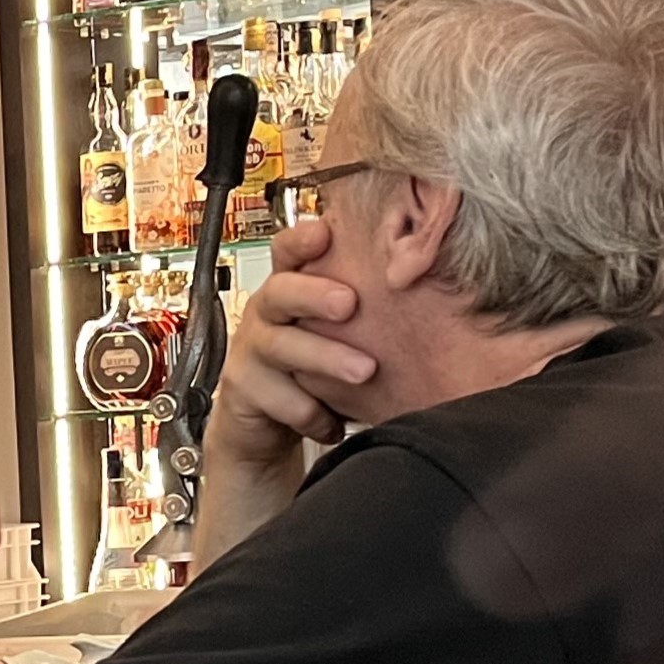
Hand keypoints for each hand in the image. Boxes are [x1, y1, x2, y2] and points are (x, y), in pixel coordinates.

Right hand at [207, 217, 376, 466]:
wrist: (266, 430)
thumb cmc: (311, 375)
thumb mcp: (339, 339)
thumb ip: (363, 314)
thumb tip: (422, 287)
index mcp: (290, 290)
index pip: (287, 252)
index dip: (302, 240)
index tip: (326, 232)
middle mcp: (266, 313)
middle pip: (280, 291)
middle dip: (315, 295)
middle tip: (350, 304)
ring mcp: (250, 350)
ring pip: (281, 345)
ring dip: (324, 357)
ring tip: (363, 371)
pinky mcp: (241, 388)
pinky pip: (276, 396)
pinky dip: (310, 411)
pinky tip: (333, 422)